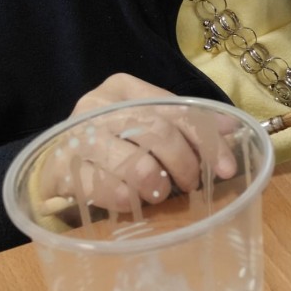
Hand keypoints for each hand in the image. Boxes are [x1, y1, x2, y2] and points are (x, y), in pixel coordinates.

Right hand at [38, 73, 237, 212]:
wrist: (58, 160)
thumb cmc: (114, 140)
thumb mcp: (151, 123)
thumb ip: (188, 124)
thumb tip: (233, 128)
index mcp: (123, 89)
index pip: (178, 110)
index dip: (209, 140)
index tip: (228, 169)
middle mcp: (97, 106)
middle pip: (157, 132)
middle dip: (185, 163)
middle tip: (191, 183)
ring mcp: (76, 137)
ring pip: (132, 162)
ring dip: (156, 182)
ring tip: (161, 192)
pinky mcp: (60, 169)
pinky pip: (101, 187)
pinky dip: (123, 196)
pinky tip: (132, 201)